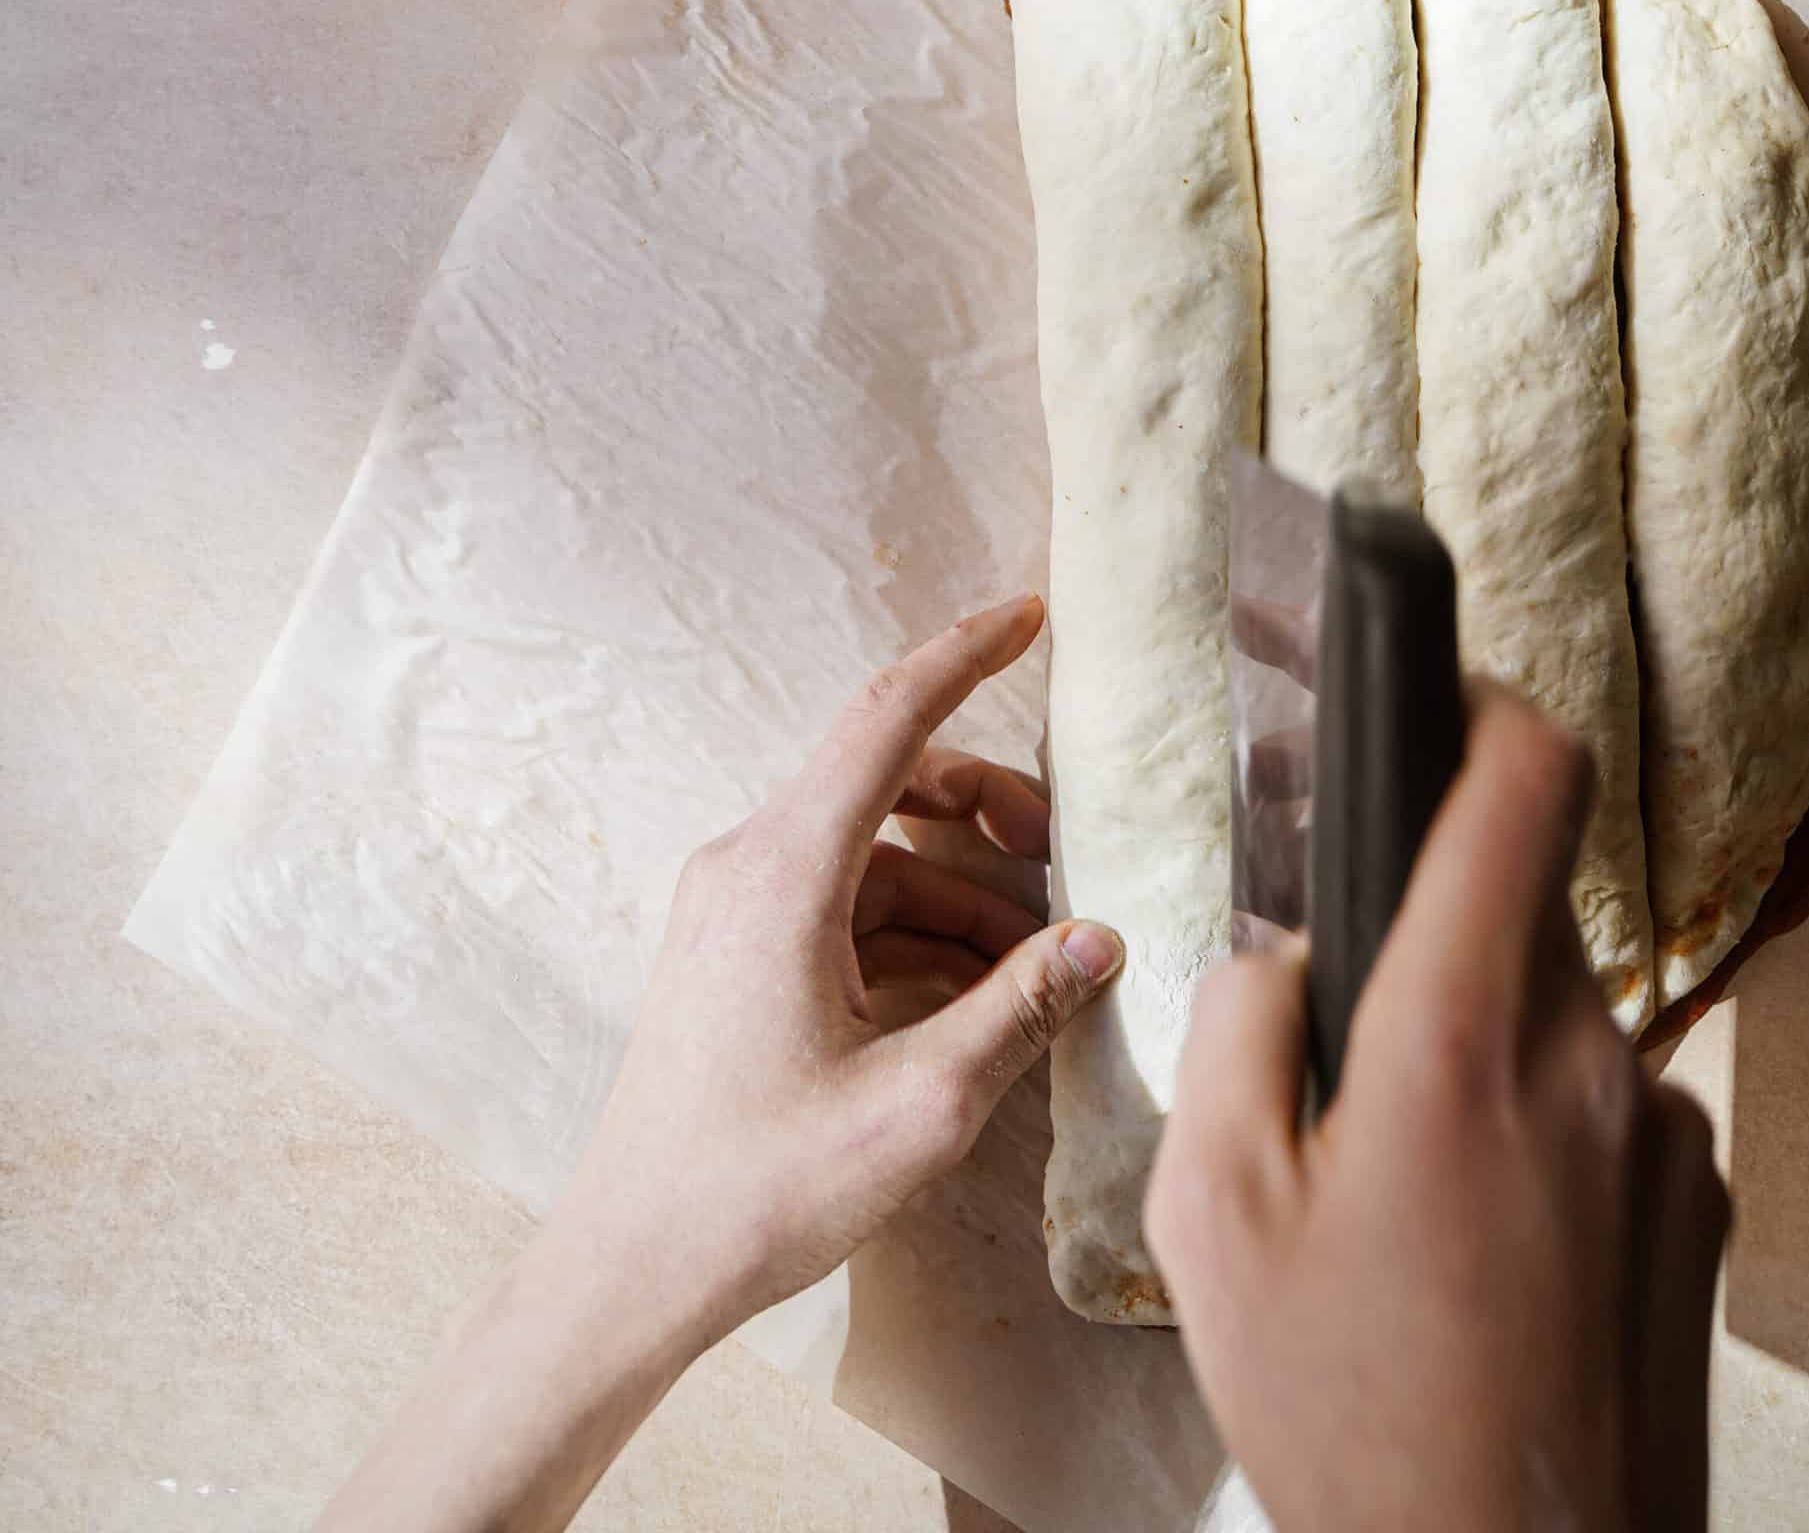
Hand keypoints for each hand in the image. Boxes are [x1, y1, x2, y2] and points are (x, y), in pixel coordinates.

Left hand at [553, 589, 1122, 1344]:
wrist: (634, 1267)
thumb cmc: (759, 1189)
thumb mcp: (922, 1102)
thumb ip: (1020, 1005)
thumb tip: (1101, 939)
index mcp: (784, 871)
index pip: (888, 720)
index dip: (965, 655)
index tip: (1030, 613)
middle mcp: (750, 866)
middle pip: (889, 781)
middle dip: (987, 805)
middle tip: (1065, 853)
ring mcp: (736, 910)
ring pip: (874, 854)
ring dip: (960, 886)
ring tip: (1038, 958)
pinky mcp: (737, 955)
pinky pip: (846, 909)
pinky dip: (916, 931)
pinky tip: (976, 994)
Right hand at [1146, 684, 1727, 1532]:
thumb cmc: (1349, 1409)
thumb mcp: (1210, 1215)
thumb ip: (1237, 1028)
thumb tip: (1283, 956)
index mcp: (1459, 1036)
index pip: (1524, 782)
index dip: (1482, 700)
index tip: (1434, 684)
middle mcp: (1587, 1058)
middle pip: (1517, 897)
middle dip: (1427, 907)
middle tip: (1344, 977)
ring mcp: (1656, 1132)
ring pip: (1552, 1002)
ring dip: (1472, 1025)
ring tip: (1393, 1153)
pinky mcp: (1691, 1198)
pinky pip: (1599, 1093)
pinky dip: (1531, 1109)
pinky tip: (1467, 1221)